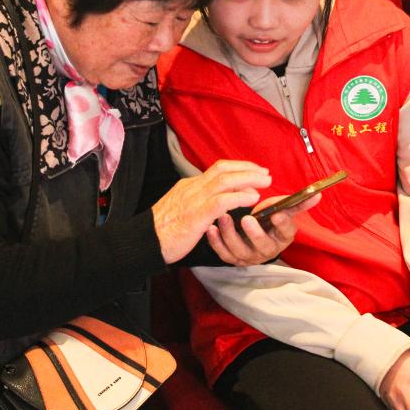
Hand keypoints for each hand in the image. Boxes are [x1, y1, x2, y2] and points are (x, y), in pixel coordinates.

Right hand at [152, 160, 271, 263]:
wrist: (143, 242)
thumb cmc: (163, 230)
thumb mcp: (182, 209)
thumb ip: (199, 202)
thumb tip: (218, 202)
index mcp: (189, 186)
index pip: (217, 169)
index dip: (239, 167)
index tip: (254, 170)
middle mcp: (192, 188)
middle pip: (223, 170)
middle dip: (248, 169)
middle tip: (266, 173)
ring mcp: (193, 200)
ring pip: (225, 180)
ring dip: (248, 179)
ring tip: (265, 182)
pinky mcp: (195, 215)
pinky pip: (221, 201)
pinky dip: (239, 197)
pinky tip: (252, 199)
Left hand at [205, 192, 319, 265]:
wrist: (251, 235)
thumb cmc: (268, 220)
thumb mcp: (281, 211)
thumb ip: (296, 203)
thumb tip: (317, 194)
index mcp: (282, 237)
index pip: (286, 233)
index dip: (282, 224)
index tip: (277, 214)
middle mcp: (267, 250)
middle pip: (263, 246)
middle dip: (255, 233)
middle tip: (246, 218)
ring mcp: (249, 256)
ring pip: (240, 251)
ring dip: (230, 235)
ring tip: (223, 218)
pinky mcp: (232, 258)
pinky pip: (223, 254)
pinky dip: (216, 242)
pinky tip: (211, 228)